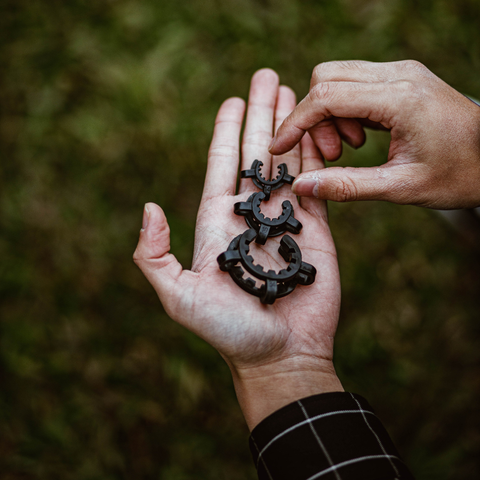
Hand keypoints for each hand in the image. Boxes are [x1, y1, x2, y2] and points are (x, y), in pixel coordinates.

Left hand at [133, 69, 342, 429]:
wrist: (278, 355)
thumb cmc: (228, 331)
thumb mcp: (179, 295)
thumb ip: (157, 254)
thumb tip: (148, 207)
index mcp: (218, 223)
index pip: (221, 166)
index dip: (227, 132)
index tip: (234, 99)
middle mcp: (250, 216)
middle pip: (255, 154)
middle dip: (261, 114)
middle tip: (269, 75)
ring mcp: (285, 222)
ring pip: (287, 162)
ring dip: (291, 128)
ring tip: (297, 93)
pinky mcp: (316, 232)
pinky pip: (316, 184)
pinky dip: (317, 156)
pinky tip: (320, 131)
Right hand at [269, 60, 479, 208]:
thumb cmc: (458, 173)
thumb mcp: (400, 188)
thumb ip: (347, 186)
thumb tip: (301, 185)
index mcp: (400, 99)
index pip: (326, 97)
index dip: (295, 124)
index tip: (279, 148)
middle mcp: (399, 74)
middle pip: (326, 78)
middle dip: (314, 118)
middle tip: (333, 154)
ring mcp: (401, 72)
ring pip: (337, 77)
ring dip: (329, 114)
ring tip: (349, 149)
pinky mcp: (400, 78)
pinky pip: (354, 83)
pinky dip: (344, 109)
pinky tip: (361, 136)